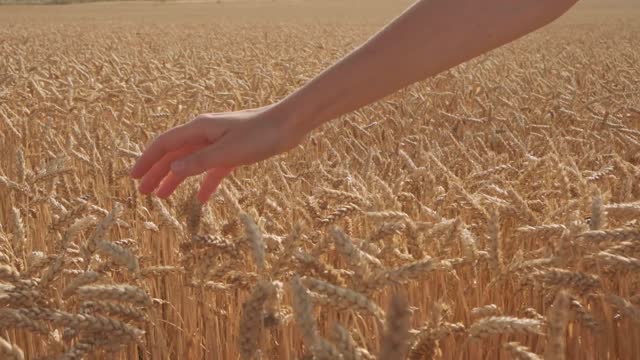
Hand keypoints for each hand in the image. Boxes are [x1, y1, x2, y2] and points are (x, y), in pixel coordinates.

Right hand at [129, 104, 300, 202]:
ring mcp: (220, 142)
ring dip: (176, 179)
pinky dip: (205, 183)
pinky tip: (201, 199)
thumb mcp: (227, 152)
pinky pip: (213, 169)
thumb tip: (172, 170)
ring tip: (162, 197)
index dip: (147, 161)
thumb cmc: (260, 135)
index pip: (164, 145)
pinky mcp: (234, 151)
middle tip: (143, 193)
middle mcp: (206, 133)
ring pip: (191, 163)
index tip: (133, 178)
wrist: (290, 125)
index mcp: (199, 129)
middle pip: (174, 155)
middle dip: (157, 173)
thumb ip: (198, 162)